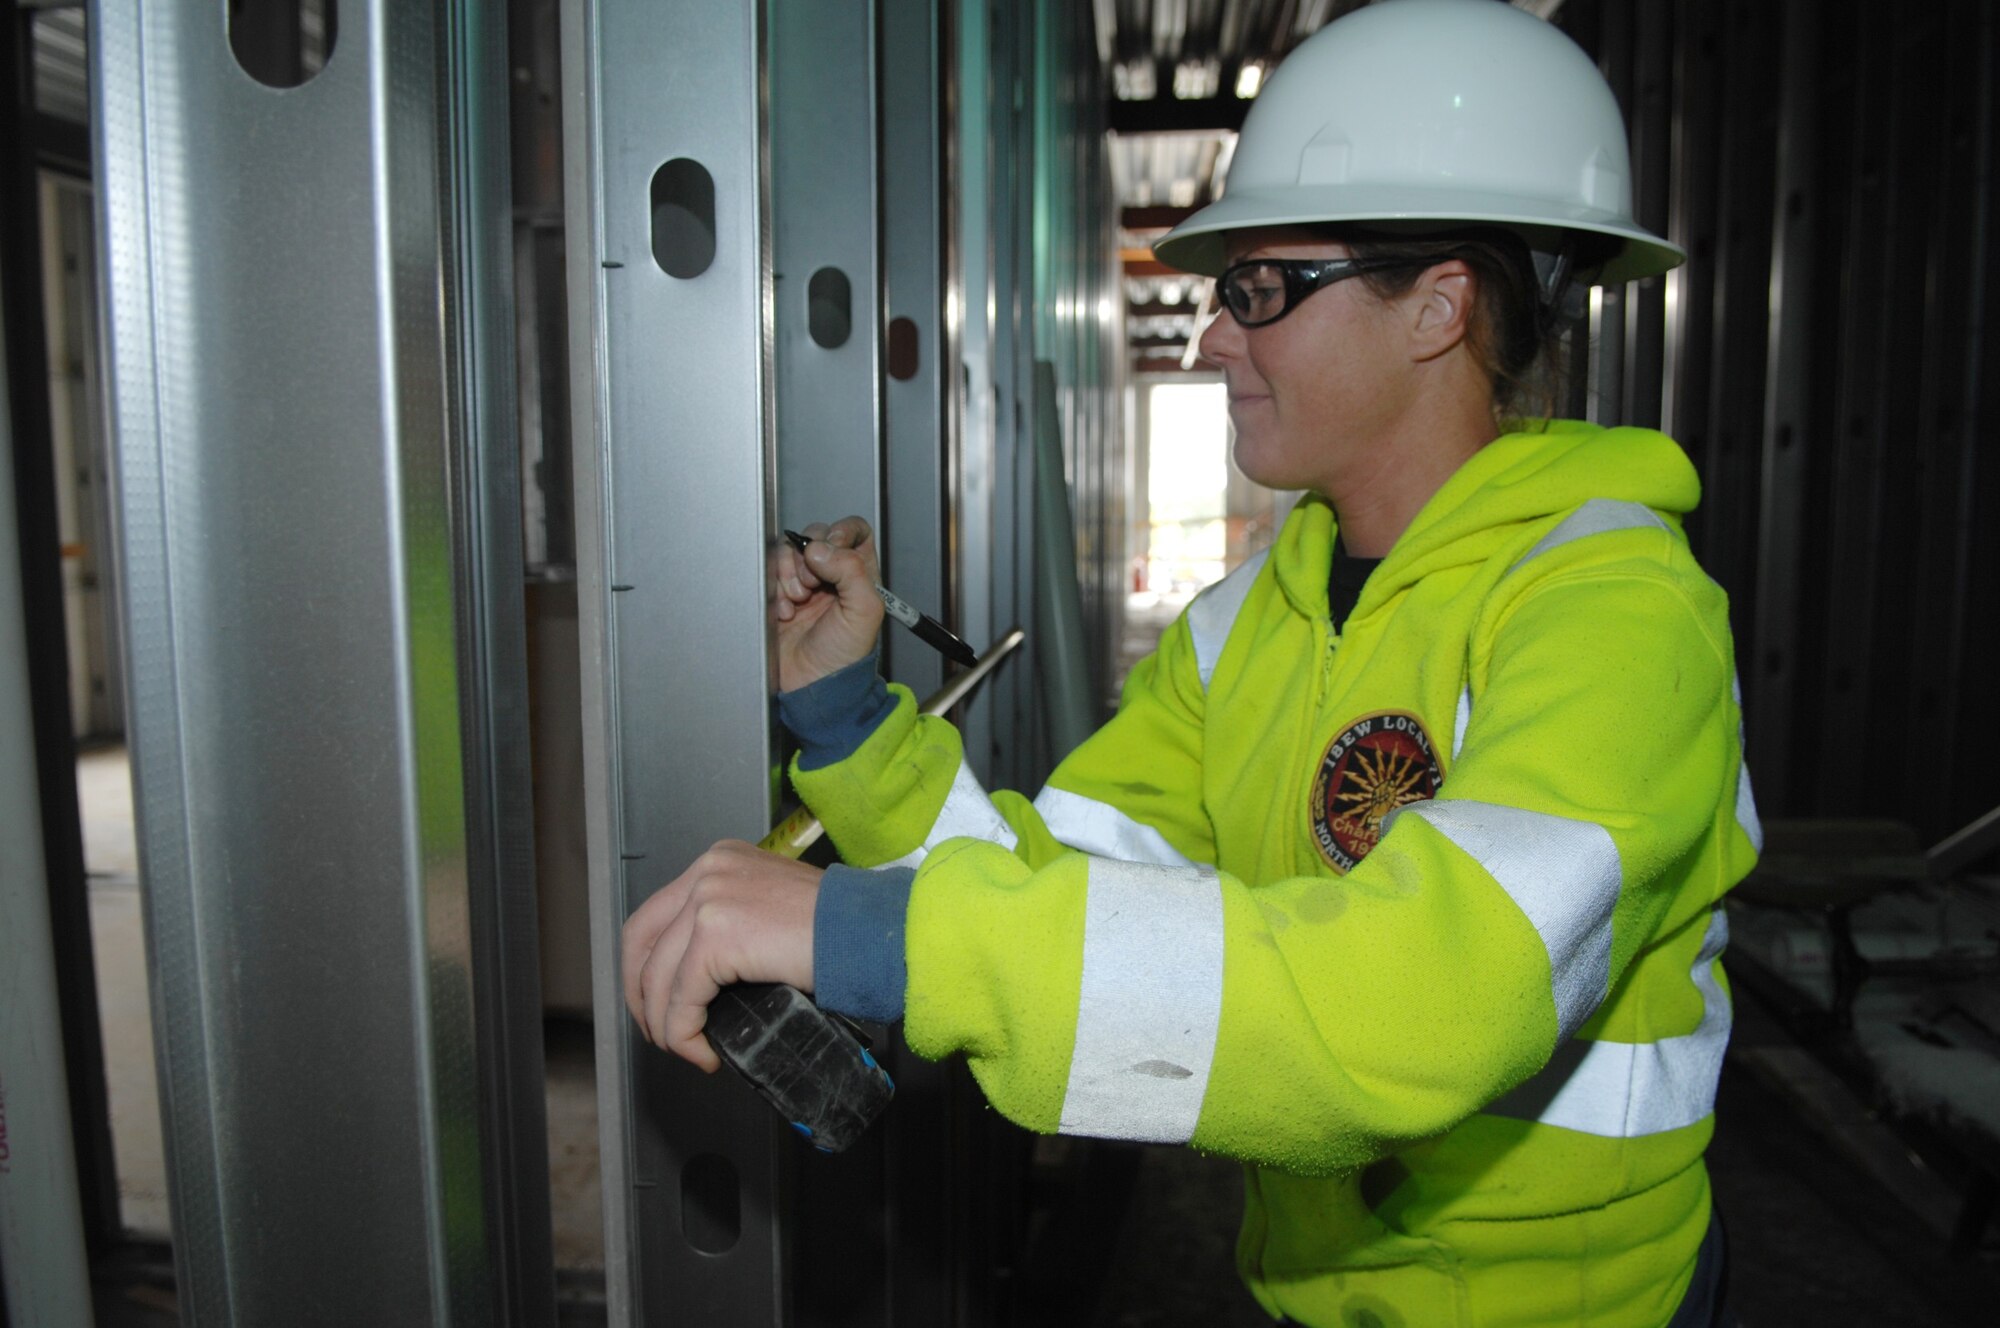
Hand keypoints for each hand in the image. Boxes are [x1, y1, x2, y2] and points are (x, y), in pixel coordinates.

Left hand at [621, 840, 821, 1071]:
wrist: (873, 932)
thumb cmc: (841, 929)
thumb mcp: (773, 910)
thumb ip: (735, 926)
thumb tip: (704, 979)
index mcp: (720, 862)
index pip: (657, 914)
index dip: (646, 965)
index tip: (660, 1001)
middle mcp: (708, 870)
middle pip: (640, 938)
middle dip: (640, 994)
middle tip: (660, 1031)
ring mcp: (708, 899)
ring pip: (657, 976)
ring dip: (664, 1023)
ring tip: (688, 1049)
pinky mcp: (716, 935)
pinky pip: (682, 998)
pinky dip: (683, 1033)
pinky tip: (703, 1051)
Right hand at [772, 516, 884, 691]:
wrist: (810, 685)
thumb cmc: (843, 657)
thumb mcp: (864, 612)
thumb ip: (852, 572)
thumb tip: (820, 549)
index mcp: (859, 573)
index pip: (853, 530)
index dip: (841, 531)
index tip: (832, 546)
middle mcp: (831, 573)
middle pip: (816, 536)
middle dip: (810, 557)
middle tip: (813, 585)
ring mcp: (803, 582)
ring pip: (790, 552)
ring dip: (790, 574)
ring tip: (797, 601)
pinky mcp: (778, 593)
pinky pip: (769, 572)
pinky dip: (775, 588)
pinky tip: (784, 611)